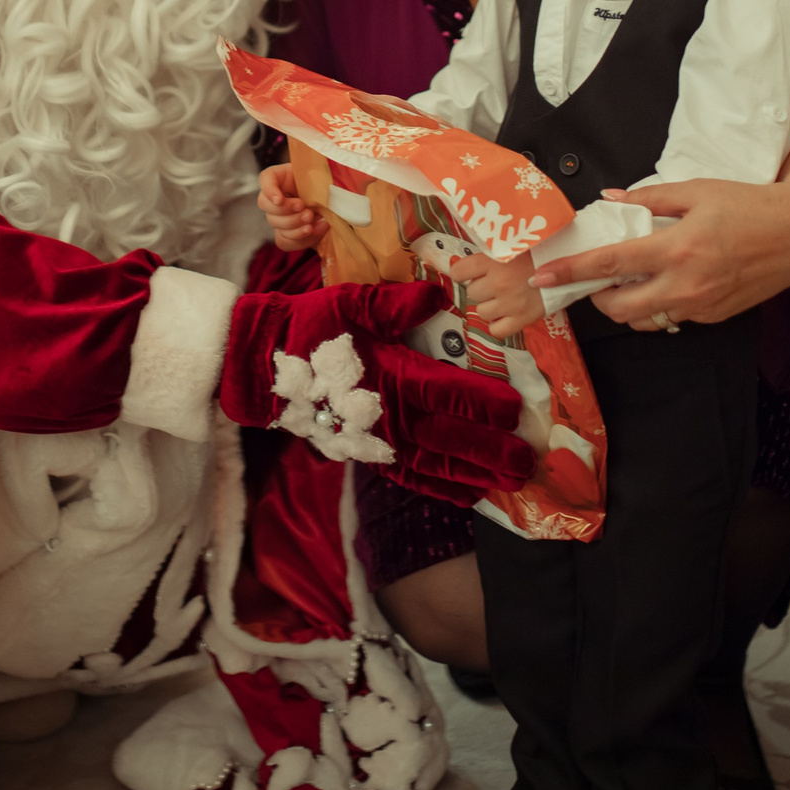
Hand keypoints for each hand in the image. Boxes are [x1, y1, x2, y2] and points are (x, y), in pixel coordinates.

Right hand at [219, 282, 535, 506]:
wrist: (262, 366)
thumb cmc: (310, 328)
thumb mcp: (351, 302)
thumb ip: (397, 303)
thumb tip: (439, 295)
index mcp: (393, 375)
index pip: (452, 394)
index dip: (487, 405)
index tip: (517, 411)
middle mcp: (390, 415)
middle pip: (452, 439)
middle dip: (492, 452)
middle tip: (527, 463)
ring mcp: (377, 440)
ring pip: (436, 464)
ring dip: (475, 476)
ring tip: (508, 485)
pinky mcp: (365, 453)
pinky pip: (408, 476)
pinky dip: (438, 487)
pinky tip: (464, 495)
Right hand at [257, 162, 323, 252]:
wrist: (335, 206)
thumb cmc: (328, 188)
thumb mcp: (323, 178)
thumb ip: (317, 178)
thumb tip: (318, 190)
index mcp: (283, 177)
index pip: (266, 178)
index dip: (269, 190)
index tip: (279, 200)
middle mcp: (276, 196)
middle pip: (265, 204)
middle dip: (286, 210)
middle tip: (306, 211)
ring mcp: (278, 216)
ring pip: (275, 224)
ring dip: (294, 225)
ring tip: (313, 220)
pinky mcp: (284, 233)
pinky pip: (284, 241)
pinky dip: (300, 238)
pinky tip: (315, 230)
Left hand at [454, 251, 543, 340]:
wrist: (575, 259)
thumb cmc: (545, 246)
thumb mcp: (514, 243)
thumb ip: (491, 252)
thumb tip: (463, 264)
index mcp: (493, 260)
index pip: (459, 272)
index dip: (462, 273)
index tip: (468, 272)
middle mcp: (498, 282)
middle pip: (473, 292)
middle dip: (482, 287)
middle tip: (497, 281)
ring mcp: (510, 303)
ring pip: (482, 312)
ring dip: (490, 305)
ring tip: (504, 296)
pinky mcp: (523, 319)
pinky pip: (497, 330)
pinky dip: (498, 324)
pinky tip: (506, 314)